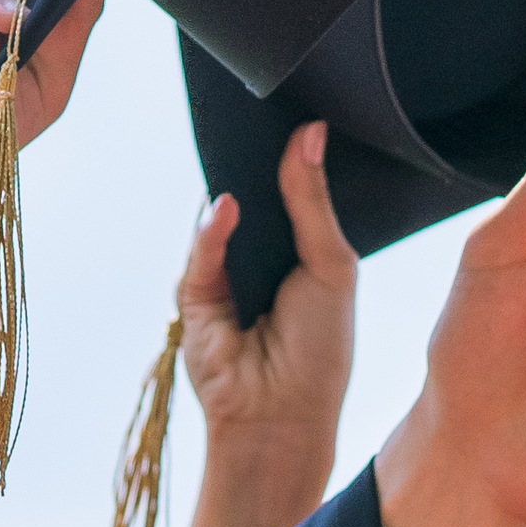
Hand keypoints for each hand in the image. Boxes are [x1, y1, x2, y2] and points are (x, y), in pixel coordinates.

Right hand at [183, 122, 364, 475]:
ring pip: (222, 221)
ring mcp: (225, 277)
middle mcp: (262, 260)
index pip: (290, 192)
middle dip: (255, 165)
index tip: (295, 110)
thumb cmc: (321, 349)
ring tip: (245, 147)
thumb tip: (310, 133)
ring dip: (235, 190)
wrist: (284, 416)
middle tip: (261, 113)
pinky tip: (226, 209)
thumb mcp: (330, 265)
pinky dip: (211, 232)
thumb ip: (312, 201)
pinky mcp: (195, 297)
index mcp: (302, 253)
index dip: (290, 158)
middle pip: (253, 199)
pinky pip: (201, 254)